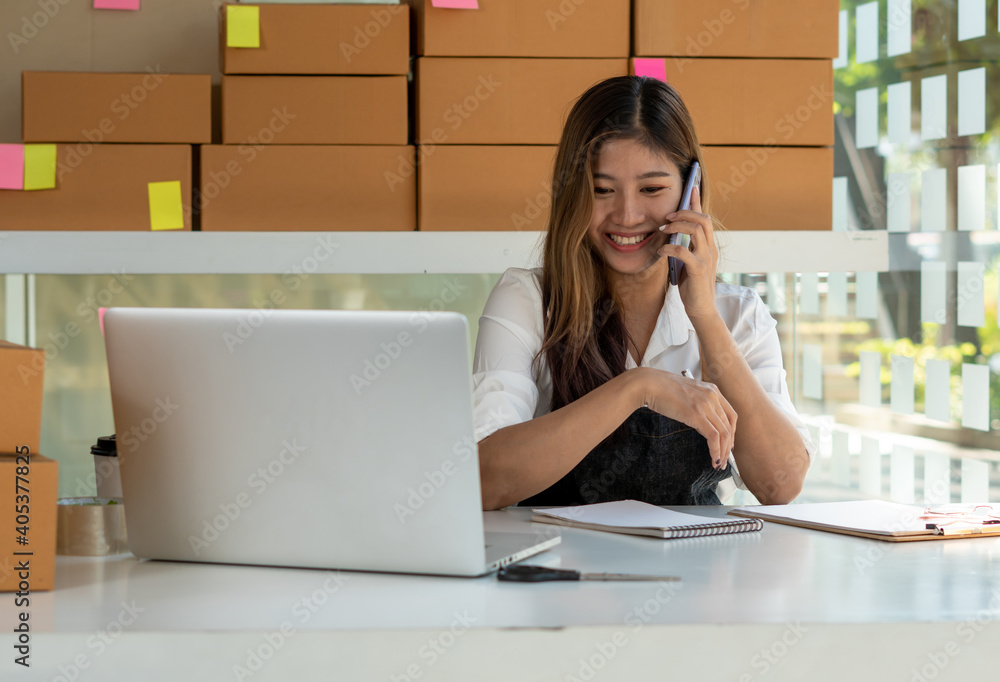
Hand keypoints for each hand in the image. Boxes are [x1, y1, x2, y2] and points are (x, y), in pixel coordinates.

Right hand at [636, 367, 736, 469]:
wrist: (649, 384)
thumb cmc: (661, 388)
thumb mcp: (688, 393)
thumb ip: (699, 404)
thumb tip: (702, 423)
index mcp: (712, 389)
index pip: (731, 415)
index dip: (732, 433)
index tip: (727, 445)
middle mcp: (713, 396)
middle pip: (729, 426)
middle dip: (728, 446)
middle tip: (724, 459)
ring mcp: (706, 405)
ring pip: (724, 434)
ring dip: (723, 452)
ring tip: (719, 463)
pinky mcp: (697, 415)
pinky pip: (713, 437)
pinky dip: (716, 450)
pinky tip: (713, 458)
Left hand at [657, 186, 718, 320]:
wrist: (702, 310)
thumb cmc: (693, 288)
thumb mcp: (688, 264)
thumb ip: (684, 249)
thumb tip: (671, 236)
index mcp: (708, 247)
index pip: (704, 218)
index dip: (698, 202)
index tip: (692, 187)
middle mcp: (710, 249)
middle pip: (702, 219)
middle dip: (684, 212)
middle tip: (667, 217)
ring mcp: (706, 258)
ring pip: (696, 229)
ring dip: (677, 226)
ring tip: (663, 231)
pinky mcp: (698, 270)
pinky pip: (683, 251)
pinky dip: (669, 248)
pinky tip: (660, 252)